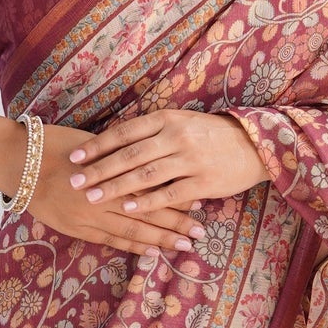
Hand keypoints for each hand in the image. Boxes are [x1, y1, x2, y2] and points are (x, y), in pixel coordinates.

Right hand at [25, 123, 203, 255]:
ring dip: (161, 239)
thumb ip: (119, 156)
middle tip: (201, 232)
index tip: (199, 200)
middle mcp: (105, 195)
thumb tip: (147, 161)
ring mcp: (91, 215)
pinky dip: (134, 246)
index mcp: (111, 169)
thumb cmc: (54, 144)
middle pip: (149, 210)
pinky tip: (153, 252)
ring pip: (135, 229)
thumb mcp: (93, 143)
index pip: (152, 185)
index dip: (176, 195)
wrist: (18, 161)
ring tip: (185, 245)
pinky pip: (112, 240)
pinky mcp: (78, 227)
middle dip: (177, 222)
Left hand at [66, 109, 268, 212]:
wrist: (254, 144)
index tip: (74, 158)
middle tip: (74, 182)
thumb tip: (114, 143)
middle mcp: (175, 136)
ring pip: (145, 174)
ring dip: (116, 187)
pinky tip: (129, 209)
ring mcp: (189, 159)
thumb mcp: (180, 122)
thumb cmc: (210, 135)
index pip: (124, 133)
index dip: (97, 146)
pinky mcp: (202, 181)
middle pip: (129, 155)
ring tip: (93, 197)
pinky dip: (147, 202)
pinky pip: (169, 194)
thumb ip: (150, 132)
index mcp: (166, 119)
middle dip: (98, 170)